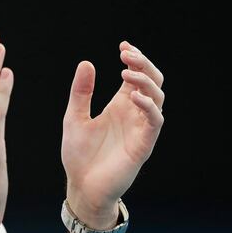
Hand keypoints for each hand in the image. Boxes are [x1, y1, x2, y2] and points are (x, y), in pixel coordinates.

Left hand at [62, 41, 164, 226]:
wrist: (82, 186)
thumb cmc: (79, 155)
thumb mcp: (74, 117)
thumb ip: (81, 93)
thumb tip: (86, 63)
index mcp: (120, 105)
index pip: (135, 76)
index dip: (135, 59)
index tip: (123, 46)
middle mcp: (134, 114)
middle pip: (152, 82)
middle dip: (144, 65)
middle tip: (127, 55)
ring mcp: (140, 129)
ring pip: (157, 98)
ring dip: (145, 82)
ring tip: (127, 73)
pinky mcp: (143, 145)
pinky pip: (154, 122)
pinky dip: (148, 107)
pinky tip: (134, 97)